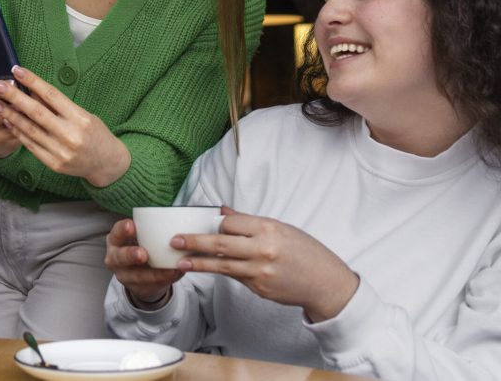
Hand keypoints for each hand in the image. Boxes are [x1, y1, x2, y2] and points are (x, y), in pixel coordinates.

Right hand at [0, 27, 20, 157]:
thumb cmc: (10, 113)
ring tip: (26, 109)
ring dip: (15, 110)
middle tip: (10, 84)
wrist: (2, 144)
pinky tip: (29, 128)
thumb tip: (18, 71)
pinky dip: (21, 128)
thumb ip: (11, 84)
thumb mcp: (8, 97)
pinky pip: (9, 130)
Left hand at [0, 65, 130, 185]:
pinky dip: (17, 131)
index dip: (33, 81)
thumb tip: (32, 90)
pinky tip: (7, 120)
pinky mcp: (53, 164)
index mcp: (80, 118)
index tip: (17, 70)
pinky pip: (30, 145)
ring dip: (9, 114)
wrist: (107, 163)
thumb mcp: (83, 115)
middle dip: (14, 96)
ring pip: (29, 129)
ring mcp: (60, 151)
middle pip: (36, 111)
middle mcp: (70, 135)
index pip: (51, 95)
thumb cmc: (95, 133)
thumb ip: (59, 106)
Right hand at [105, 218, 183, 306]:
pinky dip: (164, 279)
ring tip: (169, 270)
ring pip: (136, 276)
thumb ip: (150, 229)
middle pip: (119, 257)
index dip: (122, 230)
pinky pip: (150, 285)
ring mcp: (124, 275)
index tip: (132, 225)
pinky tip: (175, 274)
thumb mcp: (140, 236)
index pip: (116, 233)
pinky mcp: (136, 287)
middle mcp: (115, 258)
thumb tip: (175, 216)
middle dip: (130, 255)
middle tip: (142, 254)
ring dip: (153, 274)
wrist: (140, 271)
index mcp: (115, 240)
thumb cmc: (141, 246)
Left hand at [175, 207, 359, 322]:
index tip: (202, 225)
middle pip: (220, 243)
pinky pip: (234, 277)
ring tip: (180, 262)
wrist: (325, 283)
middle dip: (194, 242)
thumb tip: (223, 213)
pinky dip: (220, 272)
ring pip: (221, 265)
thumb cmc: (305, 252)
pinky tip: (205, 270)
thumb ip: (250, 222)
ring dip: (198, 263)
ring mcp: (260, 271)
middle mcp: (263, 249)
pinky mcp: (259, 288)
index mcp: (269, 228)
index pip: (230, 223)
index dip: (216, 225)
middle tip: (175, 240)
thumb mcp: (282, 229)